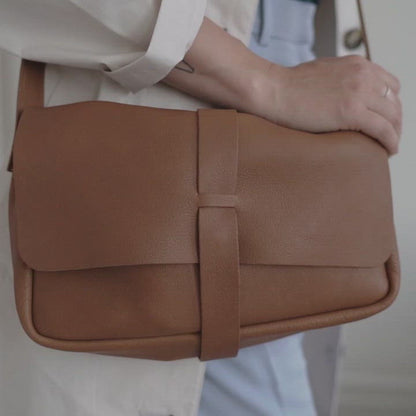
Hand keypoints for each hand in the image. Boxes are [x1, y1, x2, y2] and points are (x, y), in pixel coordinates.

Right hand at [246, 55, 401, 154]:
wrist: (273, 90)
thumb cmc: (288, 86)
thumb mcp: (323, 73)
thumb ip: (340, 80)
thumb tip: (343, 97)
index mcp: (357, 65)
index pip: (390, 85)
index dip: (390, 105)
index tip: (385, 119)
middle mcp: (363, 75)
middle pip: (394, 102)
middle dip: (395, 121)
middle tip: (389, 137)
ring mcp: (358, 92)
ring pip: (393, 117)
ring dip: (395, 133)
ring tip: (389, 146)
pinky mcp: (351, 112)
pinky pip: (383, 129)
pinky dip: (390, 141)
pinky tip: (389, 150)